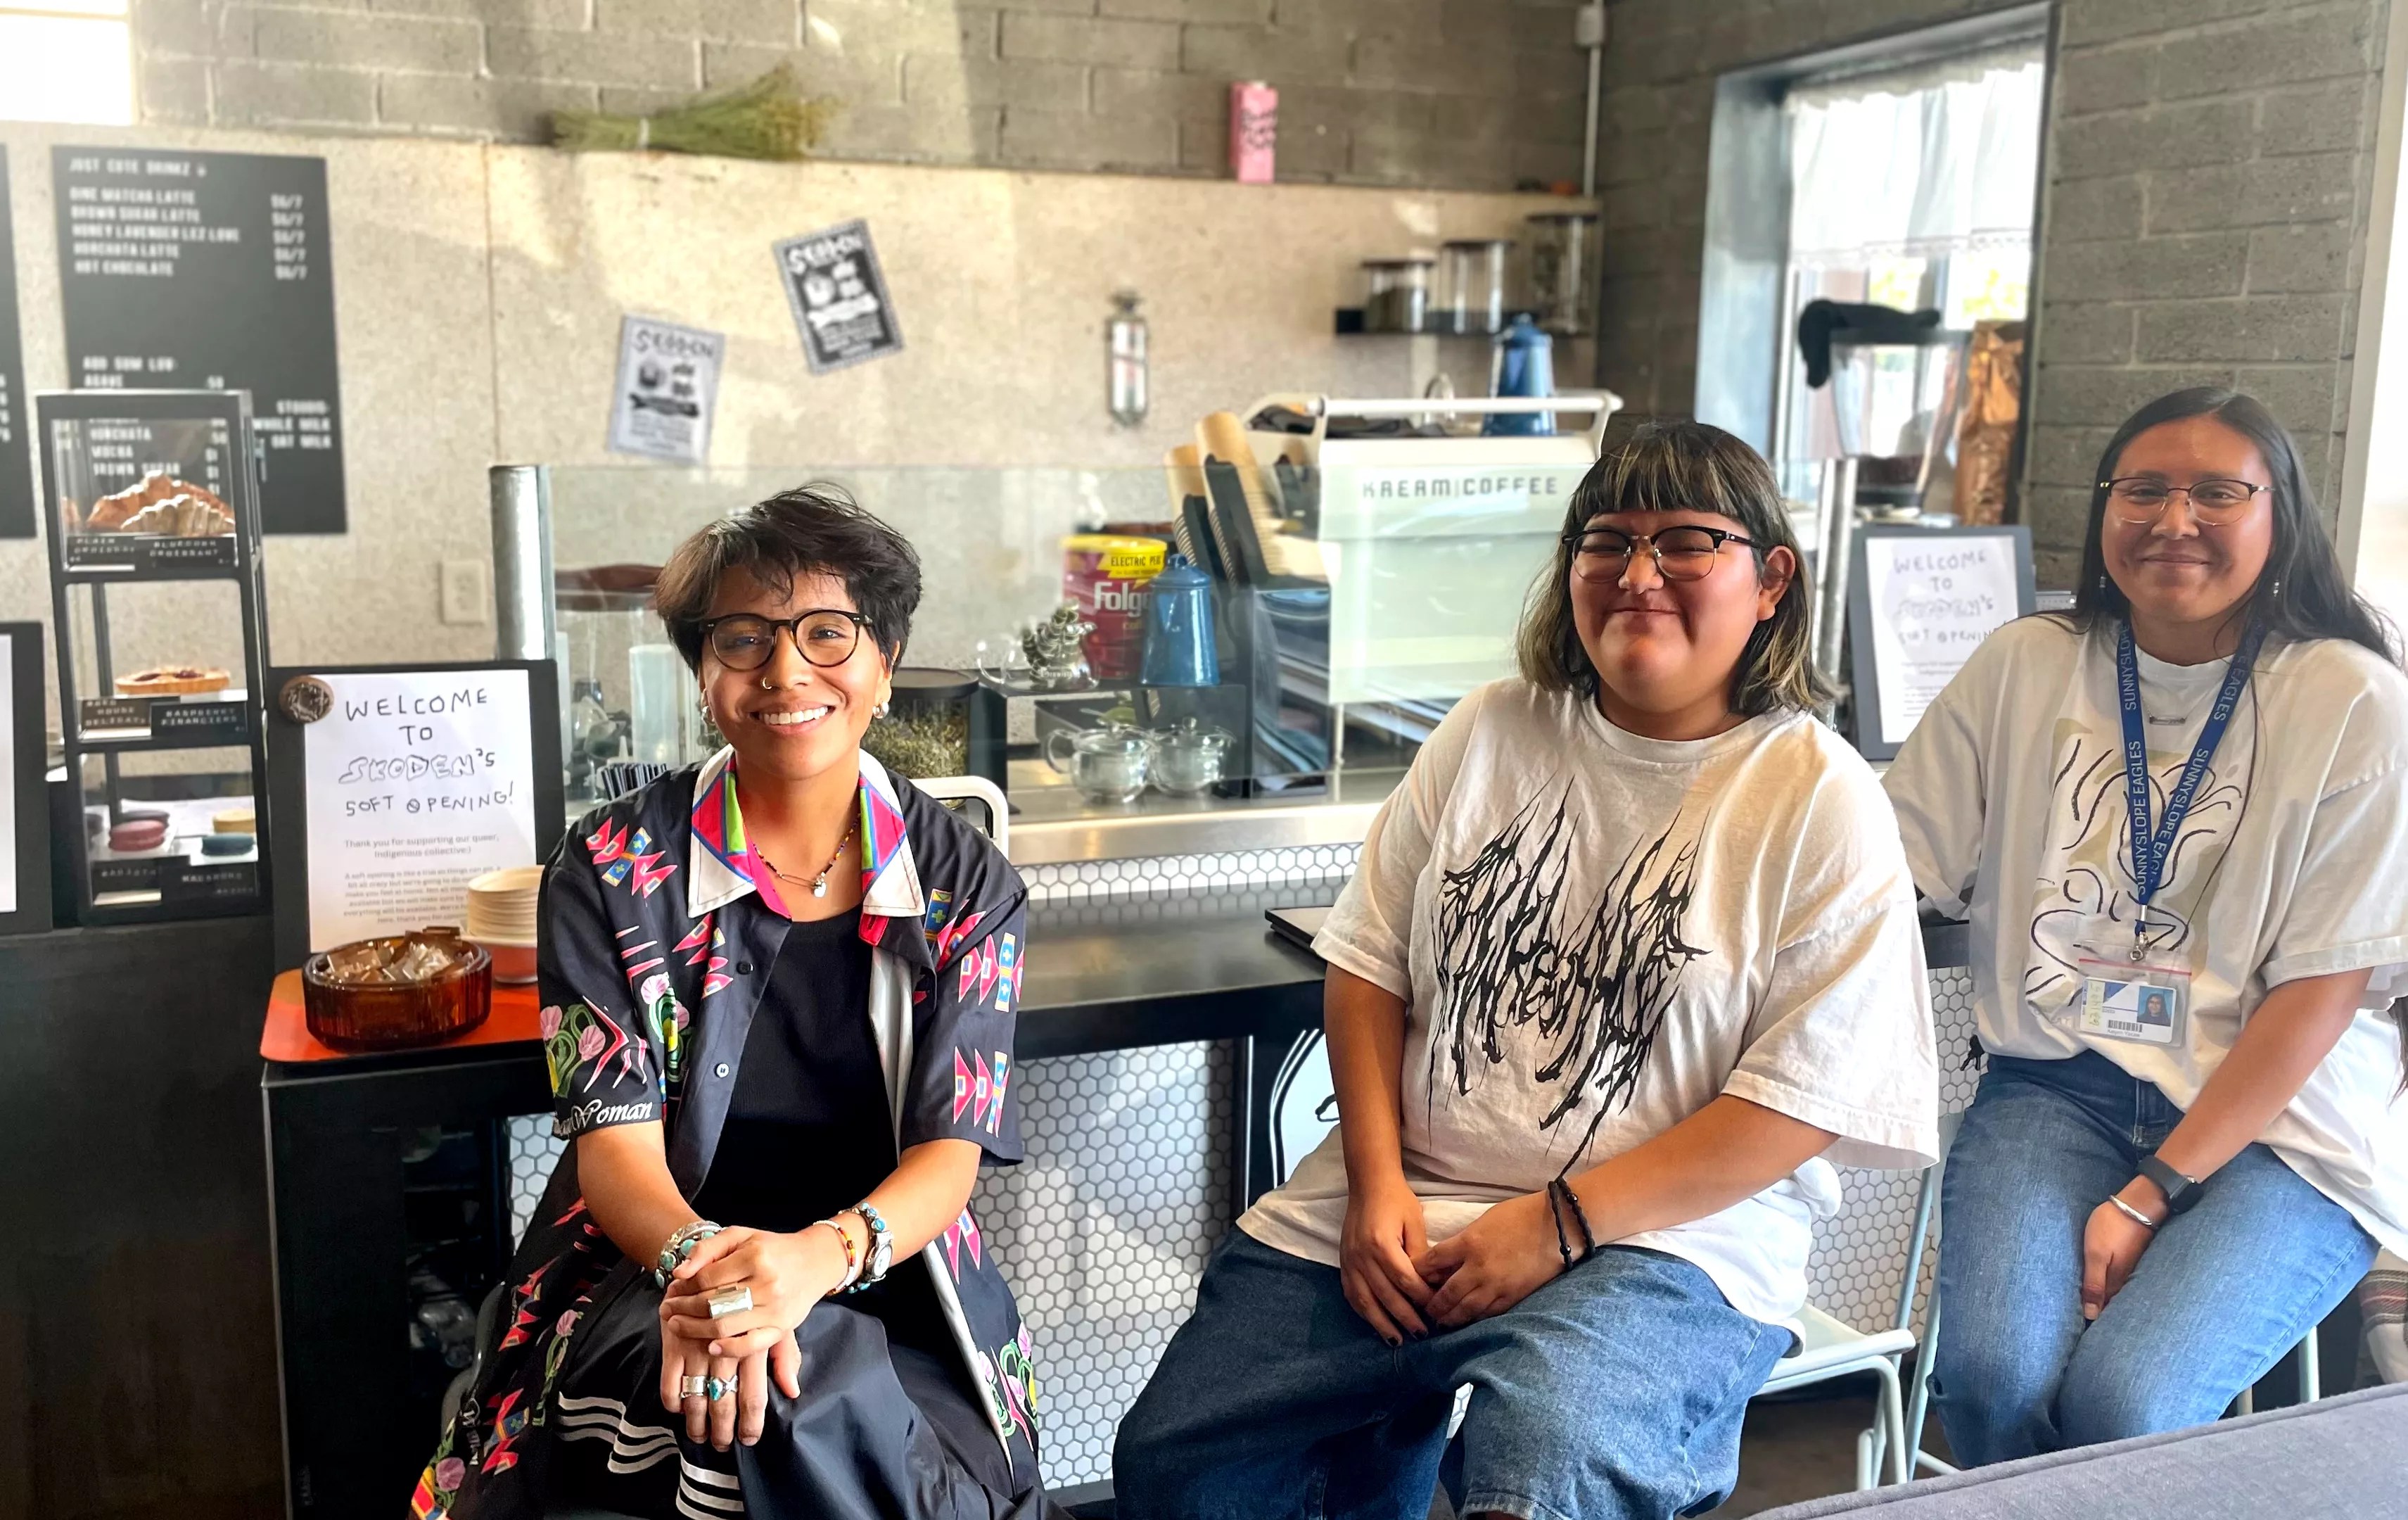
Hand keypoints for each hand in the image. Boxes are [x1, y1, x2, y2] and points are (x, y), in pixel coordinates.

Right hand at [656, 1291, 800, 1448]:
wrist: (718, 1257)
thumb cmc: (756, 1291)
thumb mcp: (775, 1316)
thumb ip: (784, 1354)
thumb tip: (793, 1390)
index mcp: (752, 1342)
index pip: (754, 1392)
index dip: (751, 1420)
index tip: (750, 1439)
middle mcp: (724, 1346)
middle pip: (722, 1400)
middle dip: (722, 1429)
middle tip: (722, 1445)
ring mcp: (696, 1345)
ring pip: (695, 1396)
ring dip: (696, 1422)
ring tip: (701, 1437)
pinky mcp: (673, 1341)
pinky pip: (669, 1381)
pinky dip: (673, 1400)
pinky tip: (679, 1410)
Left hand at [665, 1224, 849, 1359]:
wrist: (816, 1261)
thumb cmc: (772, 1248)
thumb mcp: (740, 1235)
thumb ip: (707, 1249)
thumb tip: (679, 1273)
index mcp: (754, 1257)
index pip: (706, 1279)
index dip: (684, 1288)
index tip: (672, 1291)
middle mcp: (766, 1283)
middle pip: (712, 1303)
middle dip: (683, 1309)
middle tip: (667, 1310)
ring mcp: (774, 1309)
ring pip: (724, 1326)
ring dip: (694, 1329)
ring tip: (678, 1325)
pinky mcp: (782, 1328)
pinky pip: (750, 1345)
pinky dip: (728, 1348)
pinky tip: (710, 1346)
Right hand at [1339, 1173, 1432, 1344]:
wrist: (1368, 1184)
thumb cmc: (1396, 1201)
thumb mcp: (1415, 1222)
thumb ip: (1420, 1255)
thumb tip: (1429, 1286)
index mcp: (1381, 1244)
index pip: (1405, 1281)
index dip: (1422, 1299)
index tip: (1436, 1310)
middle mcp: (1362, 1256)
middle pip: (1386, 1296)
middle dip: (1405, 1318)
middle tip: (1422, 1334)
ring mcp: (1349, 1261)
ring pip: (1365, 1301)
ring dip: (1381, 1324)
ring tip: (1397, 1341)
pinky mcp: (1344, 1264)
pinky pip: (1351, 1295)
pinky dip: (1364, 1312)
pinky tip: (1376, 1324)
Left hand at [1415, 1190, 1561, 1328]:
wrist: (1558, 1226)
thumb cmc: (1520, 1215)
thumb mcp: (1484, 1221)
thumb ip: (1463, 1241)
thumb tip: (1446, 1259)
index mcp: (1468, 1243)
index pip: (1432, 1262)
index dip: (1418, 1272)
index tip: (1411, 1277)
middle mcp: (1478, 1268)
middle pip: (1445, 1293)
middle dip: (1431, 1304)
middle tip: (1423, 1309)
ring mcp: (1496, 1286)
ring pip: (1464, 1310)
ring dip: (1449, 1318)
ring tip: (1440, 1322)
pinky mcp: (1512, 1297)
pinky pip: (1486, 1314)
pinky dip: (1473, 1319)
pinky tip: (1466, 1321)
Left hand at [2082, 1189, 2164, 1320]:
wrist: (2138, 1205)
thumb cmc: (2112, 1226)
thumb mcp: (2096, 1254)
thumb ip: (2093, 1283)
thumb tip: (2091, 1315)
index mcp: (2115, 1282)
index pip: (2103, 1309)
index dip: (2093, 1319)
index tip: (2080, 1332)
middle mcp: (2127, 1280)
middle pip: (2112, 1303)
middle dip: (2101, 1313)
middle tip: (2087, 1327)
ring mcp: (2133, 1269)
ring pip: (2118, 1291)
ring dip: (2107, 1299)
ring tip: (2097, 1312)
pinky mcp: (2134, 1258)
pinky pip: (2123, 1279)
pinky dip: (2113, 1285)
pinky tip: (2108, 1287)